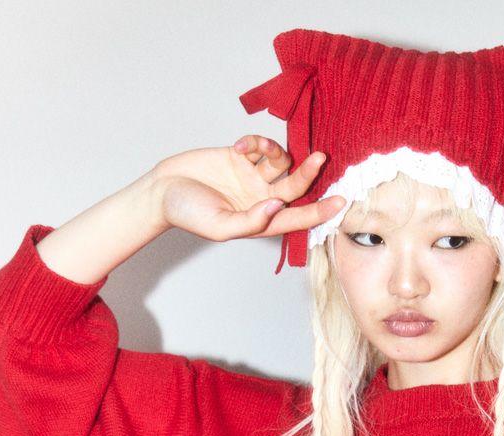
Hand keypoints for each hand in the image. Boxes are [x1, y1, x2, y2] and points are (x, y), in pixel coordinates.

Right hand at [151, 135, 345, 242]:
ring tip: (255, 147)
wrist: (163, 190)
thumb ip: (250, 220)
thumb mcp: (220, 225)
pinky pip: (260, 146)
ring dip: (274, 151)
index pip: (298, 217)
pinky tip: (240, 144)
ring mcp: (253, 176)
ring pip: (281, 161)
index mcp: (262, 220)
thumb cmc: (189, 214)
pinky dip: (256, 141)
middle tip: (320, 158)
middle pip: (295, 186)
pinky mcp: (241, 156)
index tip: (341, 203)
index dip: (320, 211)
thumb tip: (277, 207)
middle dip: (308, 173)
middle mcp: (262, 198)